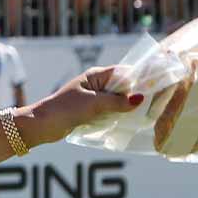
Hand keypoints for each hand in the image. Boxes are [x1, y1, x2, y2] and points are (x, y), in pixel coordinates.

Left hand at [19, 67, 141, 146]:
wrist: (42, 125)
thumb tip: (140, 98)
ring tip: (143, 115)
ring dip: (126, 108)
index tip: (156, 86)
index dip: (139, 78)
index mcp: (96, 75)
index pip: (123, 72)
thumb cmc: (65, 109)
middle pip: (122, 87)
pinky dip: (117, 116)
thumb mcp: (94, 104)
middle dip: (134, 95)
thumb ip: (117, 102)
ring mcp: (93, 98)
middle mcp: (96, 84)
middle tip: (152, 105)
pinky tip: (127, 122)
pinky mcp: (90, 111)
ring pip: (116, 101)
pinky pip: (109, 111)